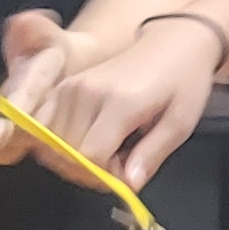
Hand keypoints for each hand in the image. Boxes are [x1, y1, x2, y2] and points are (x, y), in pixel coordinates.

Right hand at [0, 9, 222, 185]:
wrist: (172, 44)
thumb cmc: (182, 82)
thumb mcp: (179, 123)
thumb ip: (151, 155)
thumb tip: (128, 185)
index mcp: (120, 102)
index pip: (90, 155)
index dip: (104, 176)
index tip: (126, 175)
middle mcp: (87, 92)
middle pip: (67, 153)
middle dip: (90, 170)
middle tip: (120, 165)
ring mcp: (71, 87)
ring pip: (51, 143)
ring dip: (74, 158)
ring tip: (107, 152)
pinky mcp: (63, 87)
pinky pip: (46, 127)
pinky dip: (60, 143)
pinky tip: (88, 140)